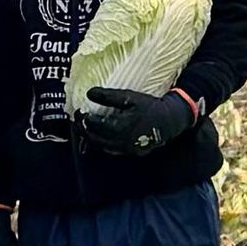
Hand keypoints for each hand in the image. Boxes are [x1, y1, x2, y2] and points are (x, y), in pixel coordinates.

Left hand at [77, 84, 198, 155]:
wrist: (170, 120)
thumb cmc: (149, 106)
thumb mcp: (130, 98)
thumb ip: (109, 96)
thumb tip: (89, 93)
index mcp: (119, 127)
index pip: (94, 125)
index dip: (83, 119)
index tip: (78, 111)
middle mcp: (121, 141)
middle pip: (95, 138)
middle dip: (83, 130)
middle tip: (76, 121)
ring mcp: (126, 149)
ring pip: (102, 146)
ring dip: (91, 138)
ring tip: (84, 129)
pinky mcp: (131, 152)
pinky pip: (112, 149)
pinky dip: (102, 143)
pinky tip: (99, 136)